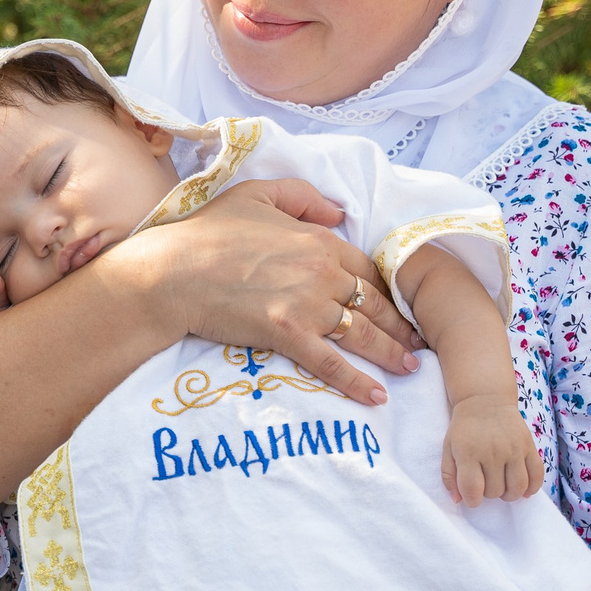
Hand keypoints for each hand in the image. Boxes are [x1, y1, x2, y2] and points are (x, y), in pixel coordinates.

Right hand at [118, 178, 419, 404]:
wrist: (171, 272)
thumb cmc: (207, 232)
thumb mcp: (256, 194)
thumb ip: (302, 197)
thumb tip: (338, 212)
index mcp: (317, 240)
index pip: (365, 267)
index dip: (385, 288)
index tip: (398, 303)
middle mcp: (320, 272)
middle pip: (372, 303)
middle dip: (400, 324)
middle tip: (419, 340)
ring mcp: (306, 305)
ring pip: (361, 334)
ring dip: (390, 353)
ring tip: (409, 368)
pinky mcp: (287, 335)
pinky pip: (331, 363)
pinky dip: (357, 382)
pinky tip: (376, 396)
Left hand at [443, 394, 545, 504]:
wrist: (485, 400)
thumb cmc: (464, 428)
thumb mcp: (448, 448)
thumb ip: (449, 475)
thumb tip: (457, 500)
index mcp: (468, 452)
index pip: (472, 490)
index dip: (472, 500)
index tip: (472, 496)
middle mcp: (492, 451)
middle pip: (495, 491)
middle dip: (489, 493)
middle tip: (486, 482)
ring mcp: (513, 448)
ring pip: (517, 488)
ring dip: (509, 494)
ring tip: (503, 487)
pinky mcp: (529, 446)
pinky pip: (536, 475)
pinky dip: (532, 488)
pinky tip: (524, 490)